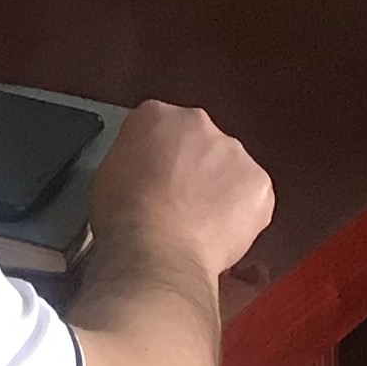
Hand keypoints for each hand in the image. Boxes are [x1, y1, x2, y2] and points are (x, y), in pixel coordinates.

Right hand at [86, 100, 273, 281]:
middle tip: (179, 200)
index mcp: (156, 115)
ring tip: (198, 222)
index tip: (159, 174)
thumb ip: (135, 156)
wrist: (157, 249)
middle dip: (195, 167)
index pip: (162, 125)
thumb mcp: (108, 172)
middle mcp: (198, 124)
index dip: (160, 155)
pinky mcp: (258, 182)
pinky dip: (241, 214)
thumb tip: (143, 169)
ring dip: (220, 189)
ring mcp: (232, 152)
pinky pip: (252, 197)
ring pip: (230, 168)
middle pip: (201, 142)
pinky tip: (217, 232)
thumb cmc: (126, 218)